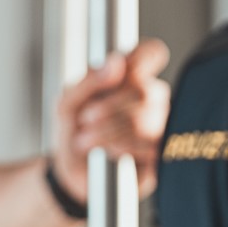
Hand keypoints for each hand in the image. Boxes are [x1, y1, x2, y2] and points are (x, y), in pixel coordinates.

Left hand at [53, 38, 171, 202]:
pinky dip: (123, 147)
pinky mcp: (160, 155)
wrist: (71, 173)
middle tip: (85, 120)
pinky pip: (151, 146)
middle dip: (108, 108)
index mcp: (129, 78)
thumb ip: (89, 81)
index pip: (152, 53)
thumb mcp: (67, 103)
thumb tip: (116, 62)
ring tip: (87, 140)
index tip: (123, 71)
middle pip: (145, 91)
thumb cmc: (72, 131)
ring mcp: (159, 126)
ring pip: (146, 119)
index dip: (141, 58)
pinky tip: (109, 152)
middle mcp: (152, 99)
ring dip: (109, 130)